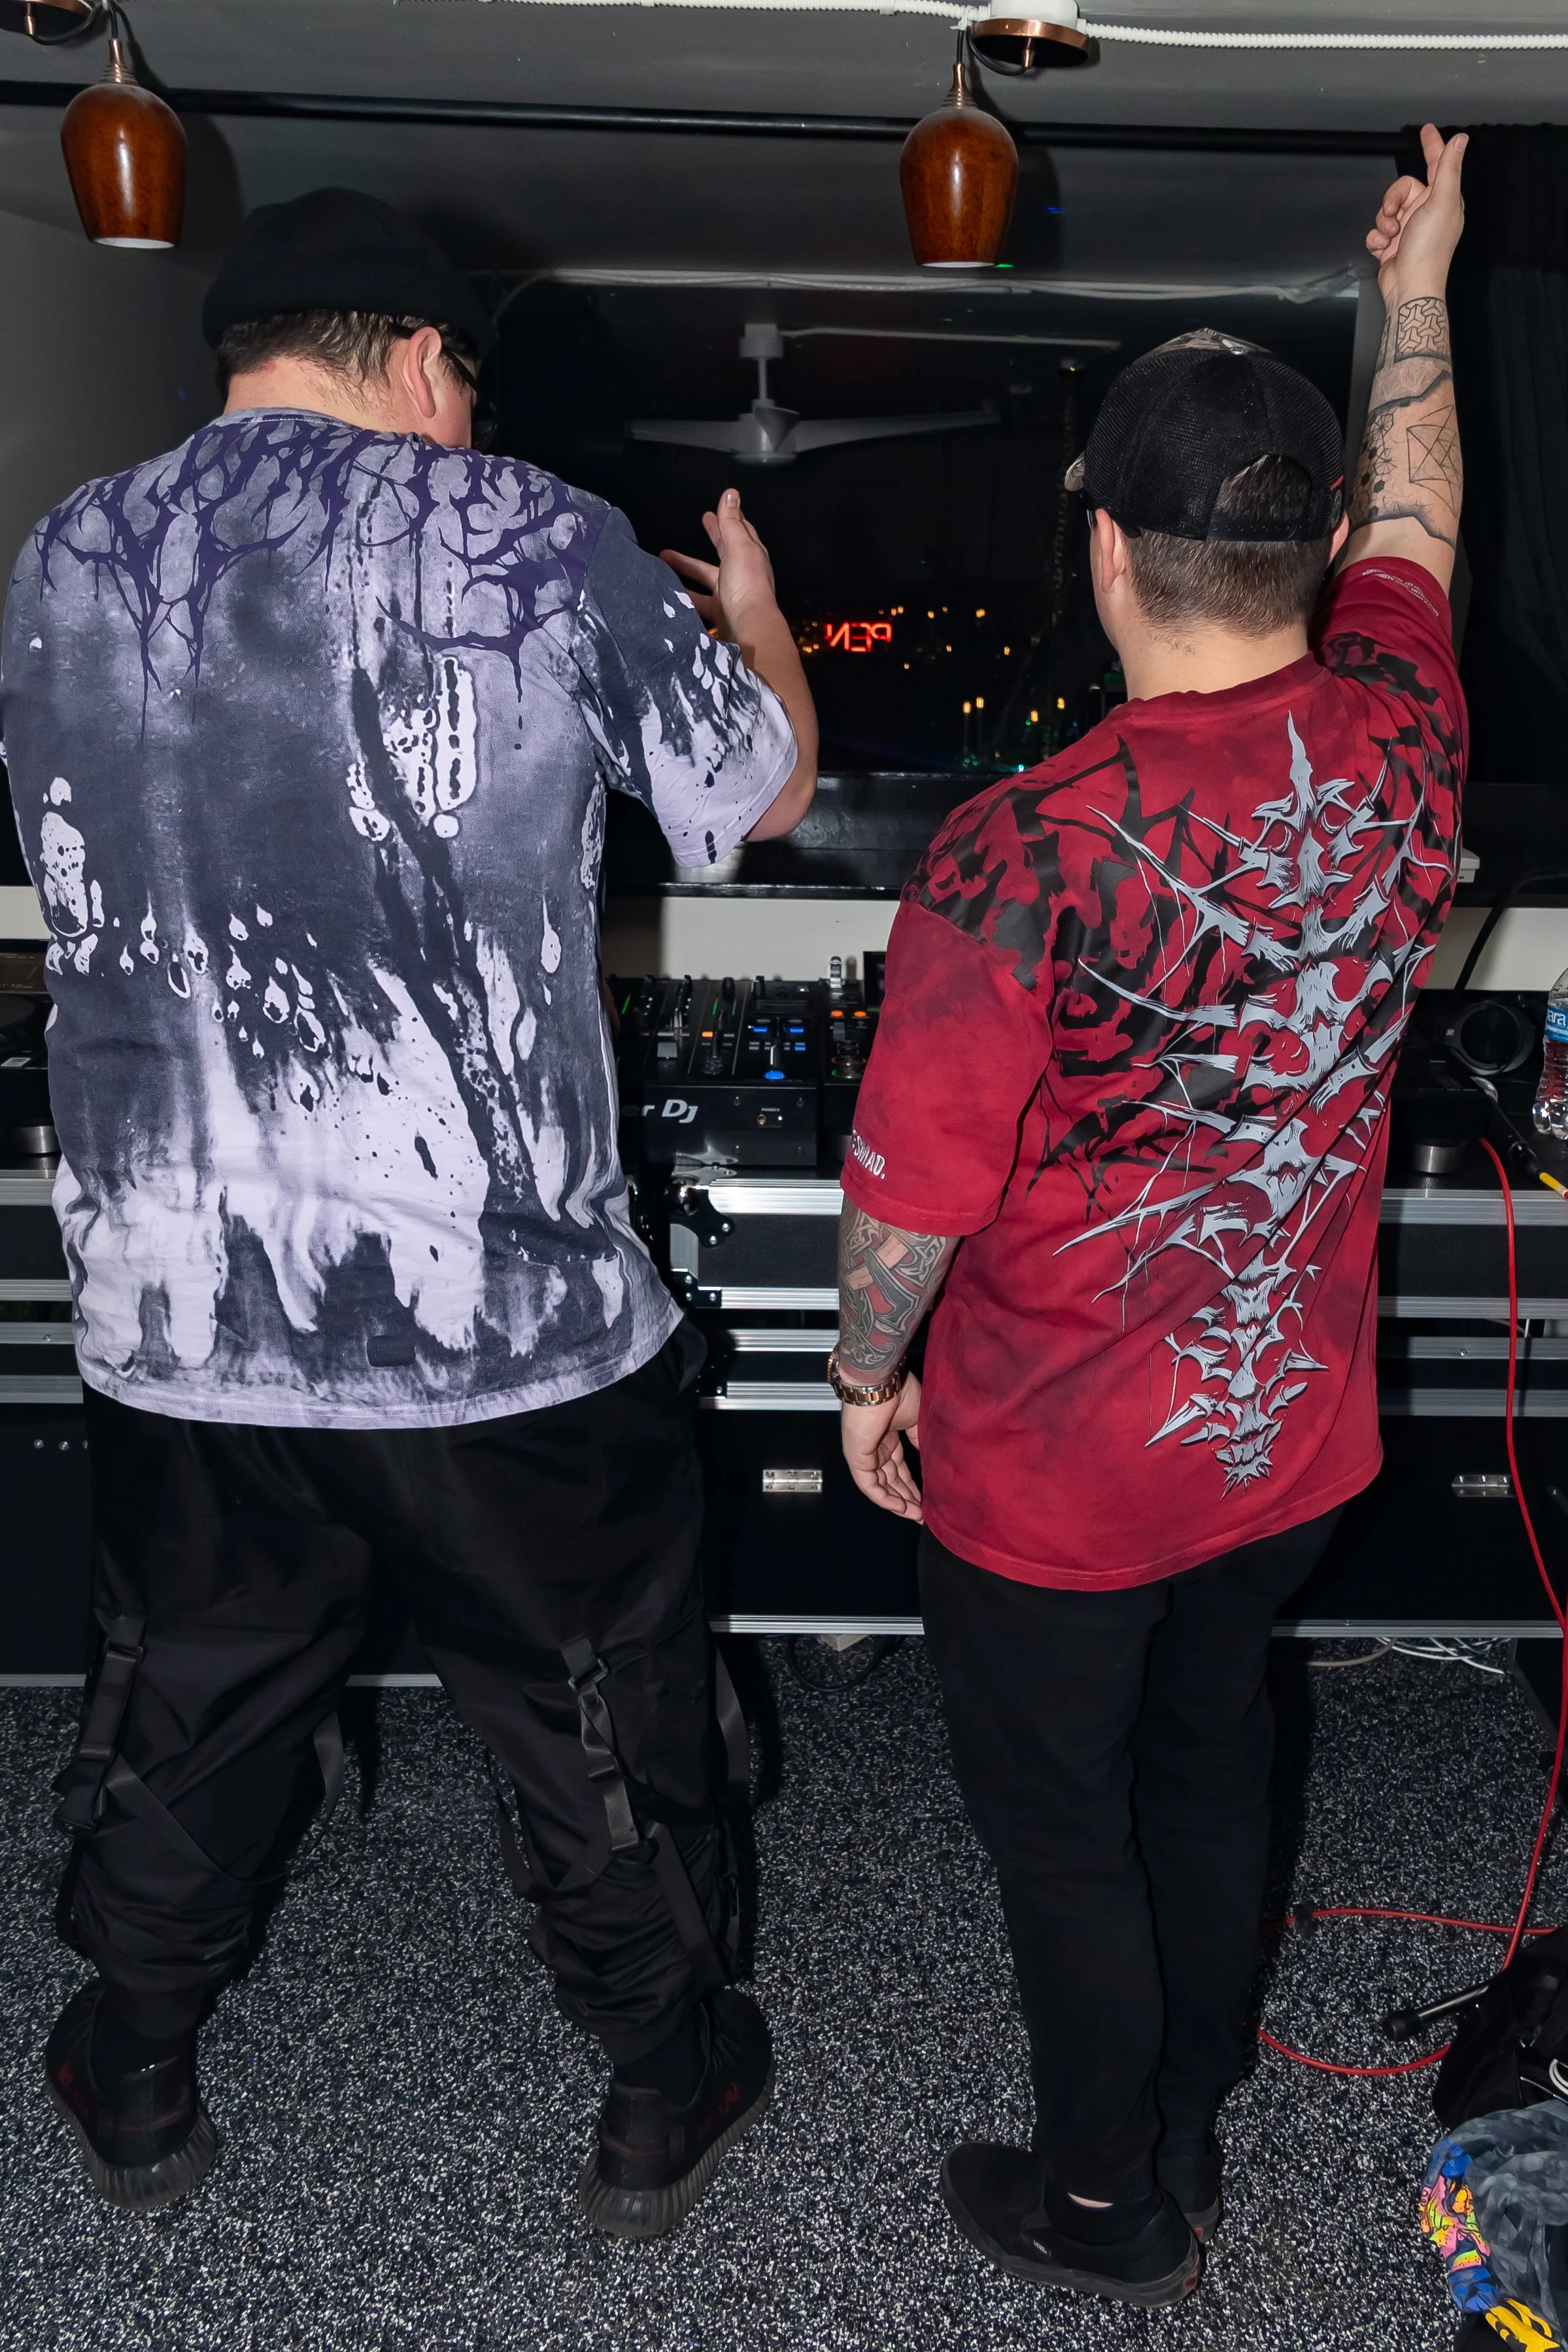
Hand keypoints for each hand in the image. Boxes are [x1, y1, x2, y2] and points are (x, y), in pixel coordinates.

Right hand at [659, 487, 779, 643]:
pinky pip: (697, 601)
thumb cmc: (746, 585)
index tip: (718, 507)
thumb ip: (731, 522)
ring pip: (705, 577)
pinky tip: (666, 590)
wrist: (748, 630)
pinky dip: (683, 594)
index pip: (740, 531)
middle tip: (701, 520)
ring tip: (661, 558)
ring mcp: (729, 596)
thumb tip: (731, 492)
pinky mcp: (718, 614)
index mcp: (749, 556)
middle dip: (712, 536)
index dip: (729, 518)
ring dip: (685, 567)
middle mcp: (741, 575)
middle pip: (723, 551)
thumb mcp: (739, 548)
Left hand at [840, 1371, 923, 1521]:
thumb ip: (921, 1443)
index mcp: (888, 1437)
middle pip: (890, 1480)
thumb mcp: (918, 1422)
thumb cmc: (899, 1392)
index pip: (899, 1468)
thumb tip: (932, 1463)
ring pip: (880, 1485)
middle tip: (923, 1514)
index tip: (927, 1499)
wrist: (881, 1382)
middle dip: (907, 1498)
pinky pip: (868, 1484)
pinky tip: (900, 1508)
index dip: (912, 1485)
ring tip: (916, 1515)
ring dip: (898, 1502)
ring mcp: (864, 1452)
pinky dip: (884, 1498)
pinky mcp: (856, 1457)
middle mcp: (875, 1446)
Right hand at [1367, 123, 1466, 304]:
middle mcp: (1426, 212)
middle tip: (1394, 215)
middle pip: (1401, 189)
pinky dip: (1376, 239)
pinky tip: (1383, 248)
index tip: (1426, 130)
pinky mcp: (1392, 246)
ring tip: (1391, 236)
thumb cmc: (1429, 247)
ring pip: (1386, 210)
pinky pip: (1377, 231)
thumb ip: (1448, 168)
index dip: (1432, 146)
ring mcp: (1408, 230)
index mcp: (1442, 200)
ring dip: (1383, 222)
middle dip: (1392, 200)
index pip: (1437, 164)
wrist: (1409, 286)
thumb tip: (1460, 139)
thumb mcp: (1441, 201)